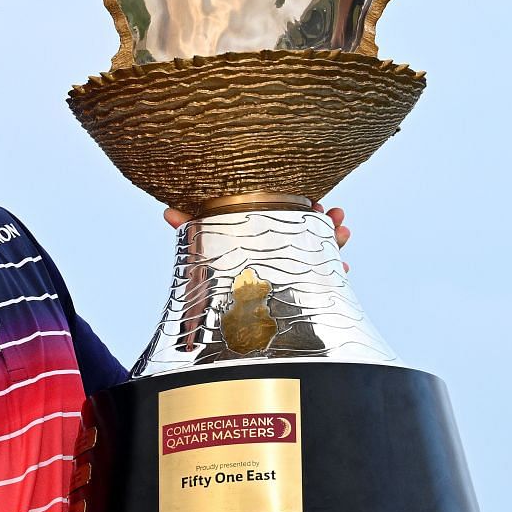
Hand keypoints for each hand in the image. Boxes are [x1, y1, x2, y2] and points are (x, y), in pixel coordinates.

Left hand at [164, 205, 349, 270]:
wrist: (223, 311)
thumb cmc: (218, 266)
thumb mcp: (208, 243)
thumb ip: (194, 228)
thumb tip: (168, 212)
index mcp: (264, 232)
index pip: (288, 213)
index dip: (304, 207)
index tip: (317, 201)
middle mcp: (282, 246)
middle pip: (310, 228)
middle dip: (326, 220)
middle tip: (335, 215)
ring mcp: (294, 266)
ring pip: (321, 249)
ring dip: (335, 240)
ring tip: (343, 232)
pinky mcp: (301, 287)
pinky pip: (323, 276)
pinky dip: (335, 271)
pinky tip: (342, 268)